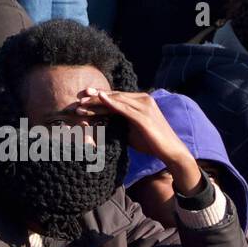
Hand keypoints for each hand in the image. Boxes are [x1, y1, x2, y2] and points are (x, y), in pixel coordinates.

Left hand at [75, 87, 201, 190]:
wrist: (169, 150)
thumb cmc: (150, 141)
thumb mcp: (129, 130)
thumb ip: (118, 122)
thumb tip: (100, 123)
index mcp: (140, 102)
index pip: (116, 97)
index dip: (99, 96)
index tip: (83, 97)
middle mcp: (143, 100)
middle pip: (115, 96)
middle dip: (95, 97)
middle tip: (78, 97)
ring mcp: (145, 107)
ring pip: (117, 100)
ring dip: (98, 101)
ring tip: (82, 102)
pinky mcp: (144, 116)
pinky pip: (125, 108)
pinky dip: (112, 102)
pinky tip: (100, 99)